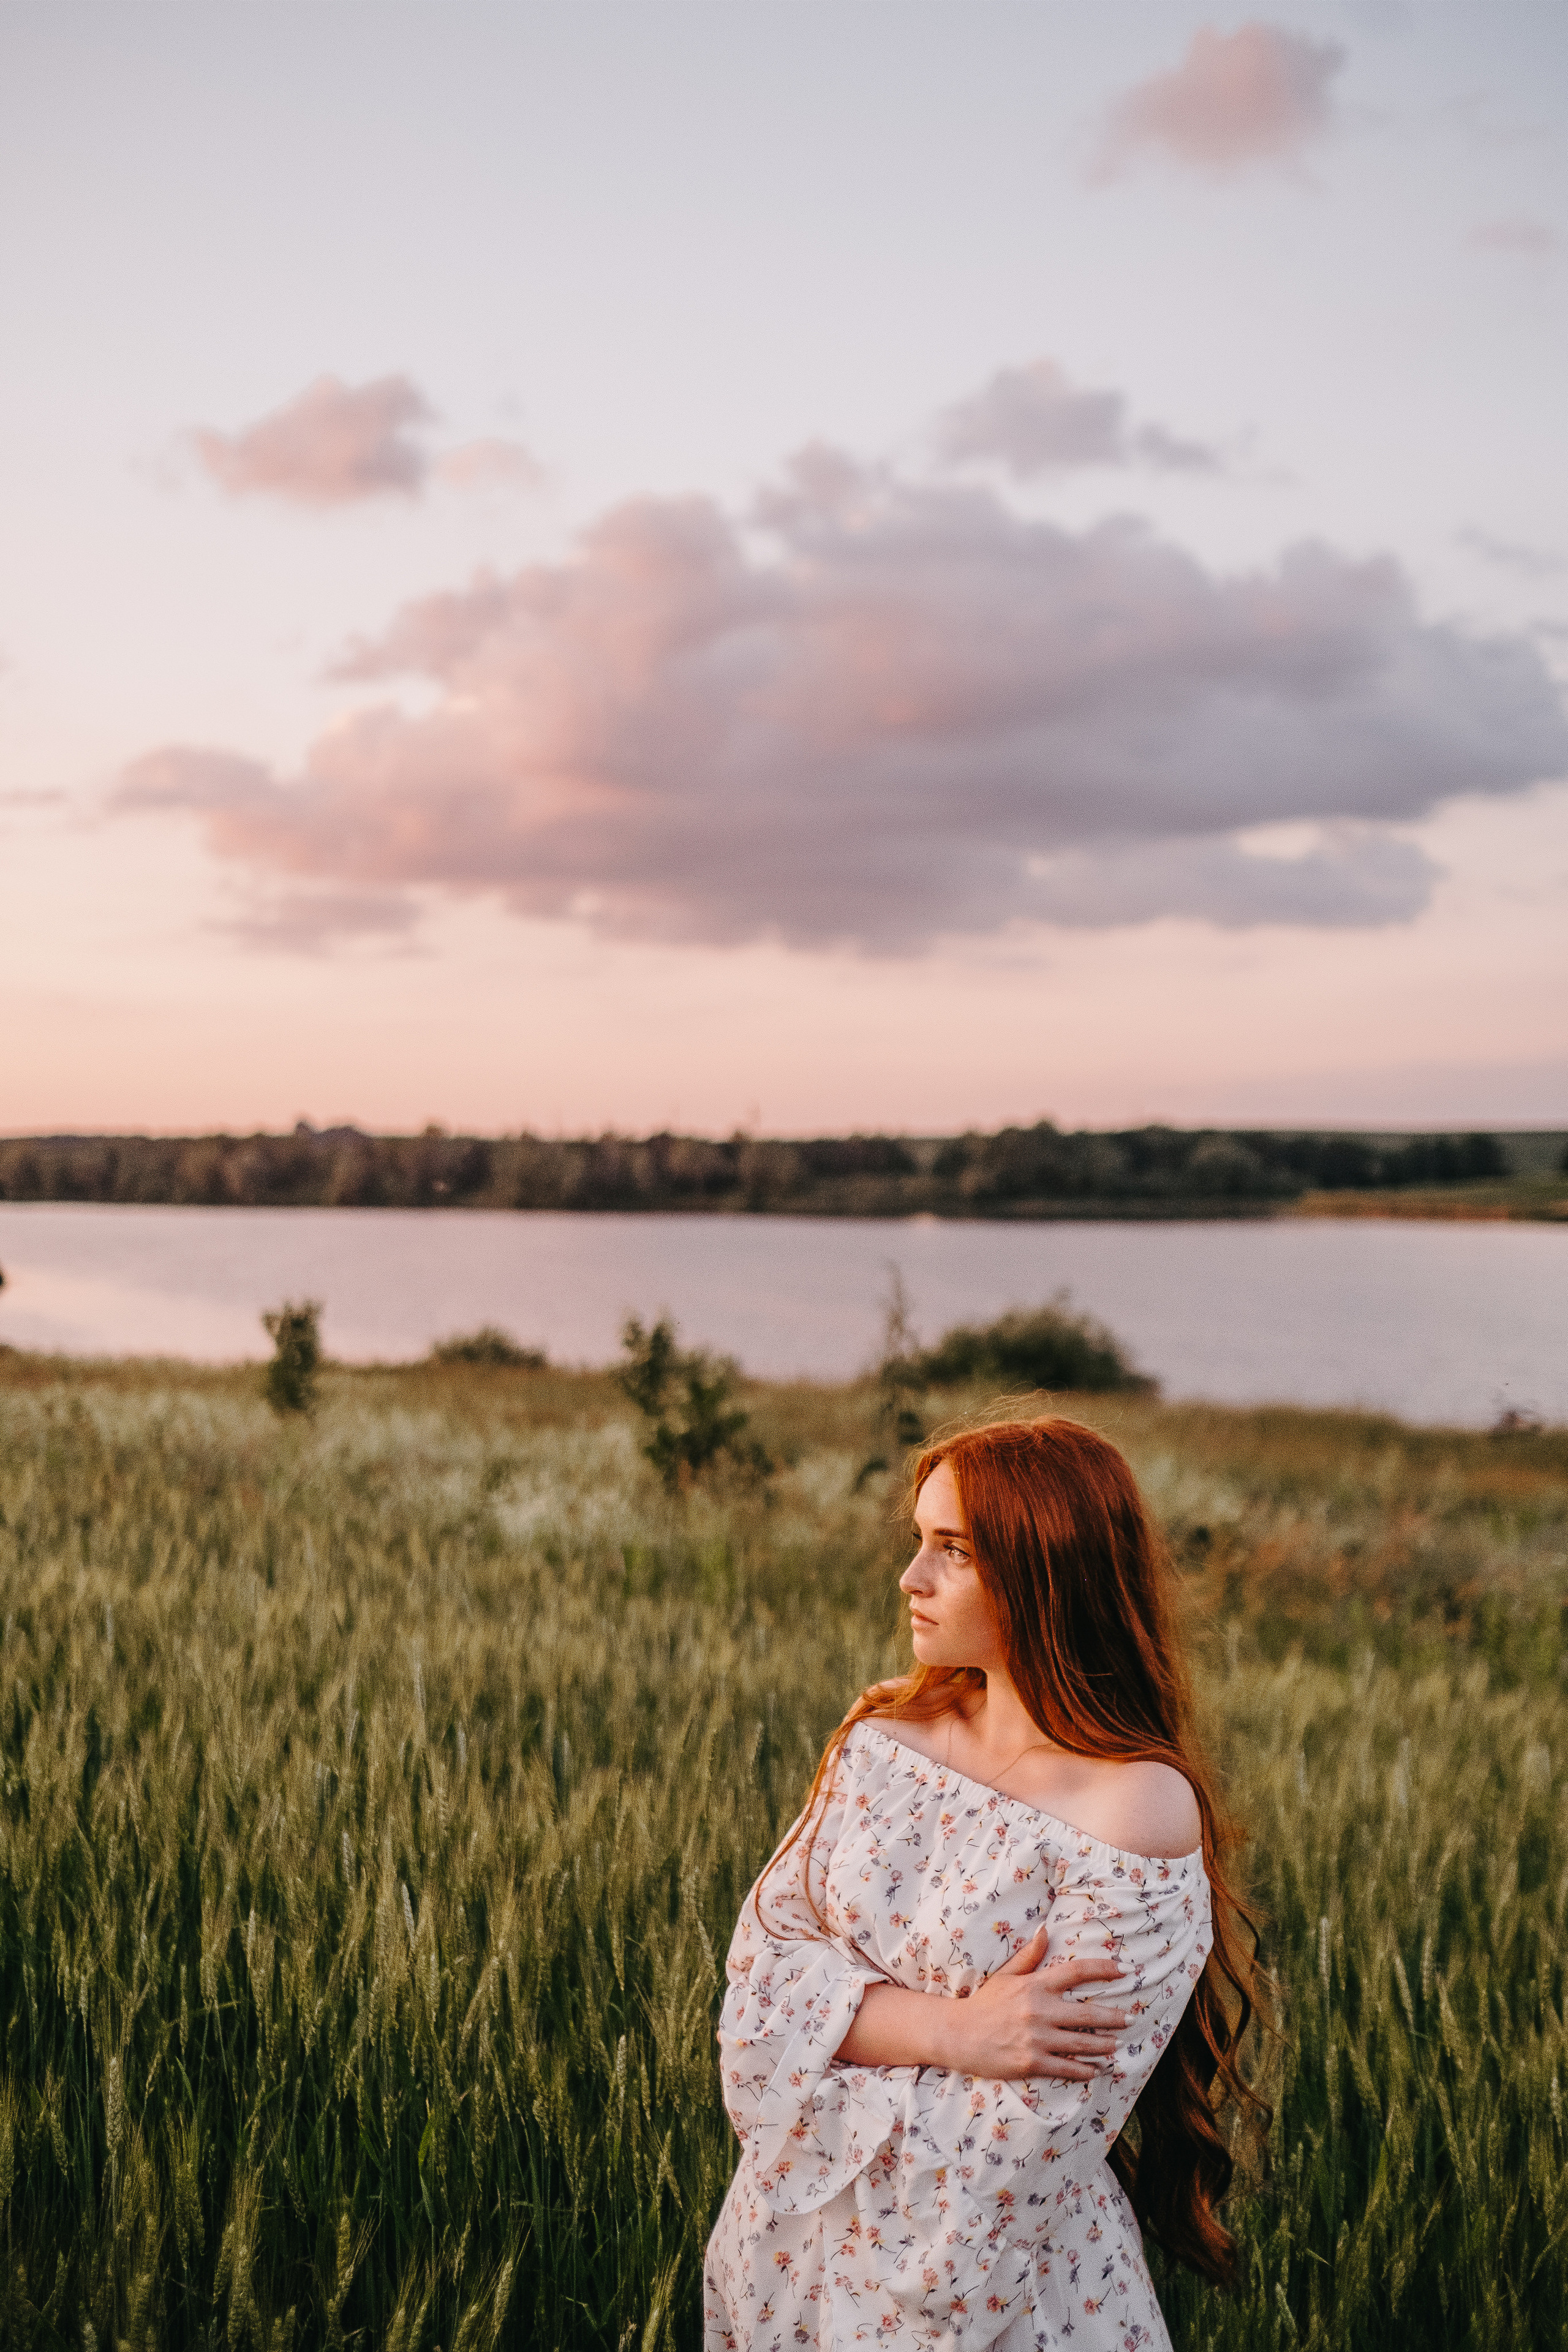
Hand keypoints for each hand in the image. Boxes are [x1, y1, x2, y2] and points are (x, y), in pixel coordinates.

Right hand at [944, 1925, 1126, 2081]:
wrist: (958, 2034)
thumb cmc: (983, 2003)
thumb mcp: (1005, 1975)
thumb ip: (1029, 1955)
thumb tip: (1045, 1929)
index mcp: (1035, 1985)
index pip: (1077, 1971)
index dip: (1103, 1968)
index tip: (1124, 1970)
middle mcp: (1040, 2010)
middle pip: (1088, 2012)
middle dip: (1114, 2016)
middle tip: (1130, 2018)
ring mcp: (1037, 2038)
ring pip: (1082, 2042)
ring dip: (1104, 2045)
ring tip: (1117, 2045)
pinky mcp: (1032, 2062)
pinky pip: (1067, 2067)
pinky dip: (1085, 2069)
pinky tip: (1096, 2070)